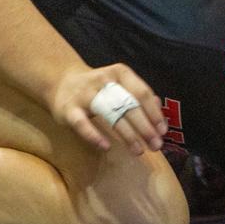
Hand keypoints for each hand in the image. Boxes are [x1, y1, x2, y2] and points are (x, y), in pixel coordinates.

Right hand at [50, 64, 167, 154]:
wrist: (61, 82)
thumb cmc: (99, 88)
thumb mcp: (120, 85)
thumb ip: (139, 96)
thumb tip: (159, 112)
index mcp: (120, 73)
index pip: (142, 93)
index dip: (154, 113)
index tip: (163, 131)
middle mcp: (103, 80)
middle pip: (128, 105)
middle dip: (145, 127)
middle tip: (155, 145)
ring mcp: (85, 94)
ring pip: (110, 114)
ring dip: (127, 135)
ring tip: (139, 151)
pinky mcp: (69, 109)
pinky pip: (82, 124)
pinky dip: (94, 136)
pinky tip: (106, 146)